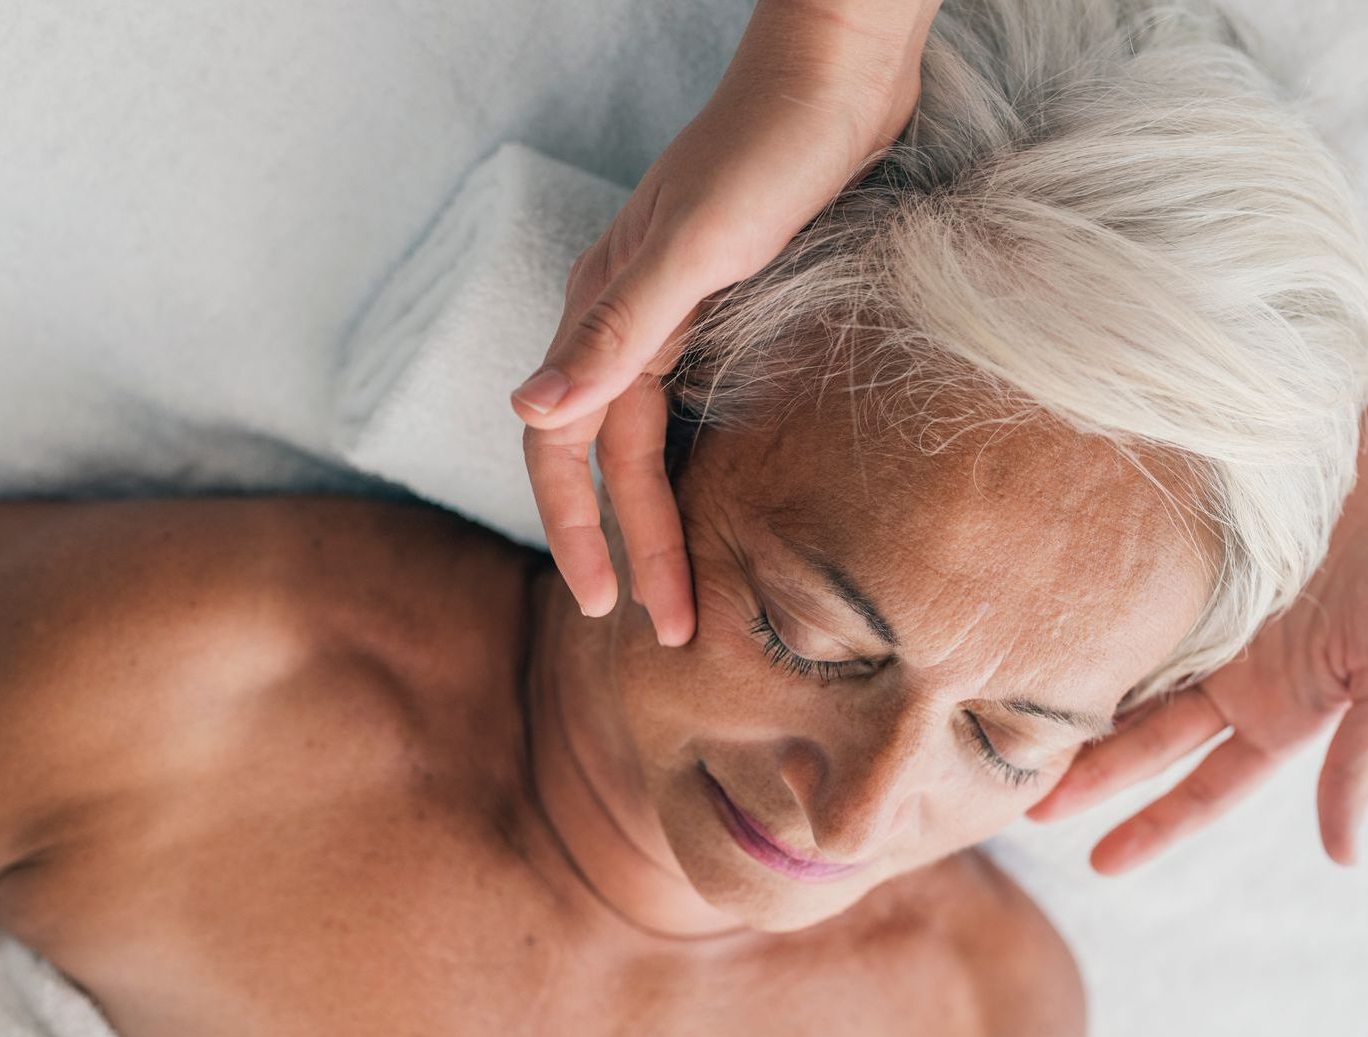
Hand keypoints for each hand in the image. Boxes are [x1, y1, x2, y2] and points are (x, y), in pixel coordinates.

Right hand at [510, 0, 933, 644]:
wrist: (839, 75)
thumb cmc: (772, 153)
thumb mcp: (695, 249)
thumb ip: (616, 331)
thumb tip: (528, 409)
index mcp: (607, 312)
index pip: (570, 450)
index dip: (588, 533)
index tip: (610, 610)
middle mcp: (628, 318)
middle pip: (613, 458)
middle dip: (632, 546)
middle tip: (668, 631)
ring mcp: (676, 312)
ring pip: (652, 438)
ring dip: (663, 515)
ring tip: (688, 585)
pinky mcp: (726, 303)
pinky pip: (693, 407)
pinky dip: (701, 464)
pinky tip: (728, 496)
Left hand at [1025, 390, 1367, 870]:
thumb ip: (1359, 766)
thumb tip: (1344, 858)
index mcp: (1284, 711)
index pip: (1205, 788)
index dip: (1154, 827)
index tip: (1097, 865)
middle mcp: (1239, 672)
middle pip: (1146, 740)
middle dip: (1088, 777)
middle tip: (1019, 807)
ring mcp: (1213, 615)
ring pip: (1128, 675)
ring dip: (1076, 704)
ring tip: (1006, 729)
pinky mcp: (1195, 553)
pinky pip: (1131, 593)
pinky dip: (1090, 618)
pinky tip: (1036, 631)